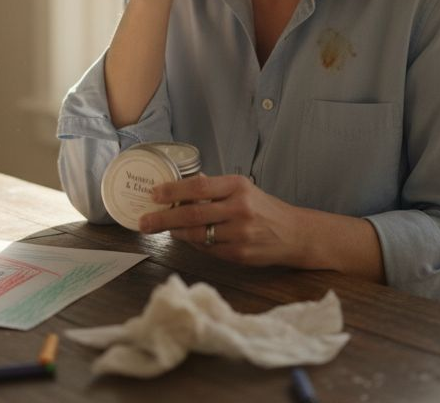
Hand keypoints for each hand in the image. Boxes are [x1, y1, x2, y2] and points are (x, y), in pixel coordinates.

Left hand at [136, 174, 313, 267]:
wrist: (295, 234)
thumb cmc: (264, 209)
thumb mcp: (244, 189)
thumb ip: (214, 187)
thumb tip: (181, 185)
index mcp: (238, 187)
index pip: (198, 186)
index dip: (172, 191)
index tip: (154, 194)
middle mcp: (239, 209)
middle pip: (192, 213)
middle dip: (163, 218)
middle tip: (144, 222)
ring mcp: (240, 233)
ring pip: (197, 234)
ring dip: (176, 233)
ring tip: (162, 230)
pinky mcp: (239, 254)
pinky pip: (208, 249)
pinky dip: (194, 244)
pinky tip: (188, 238)